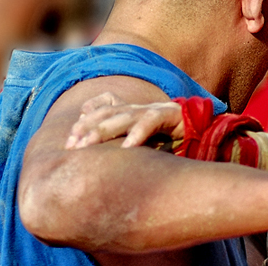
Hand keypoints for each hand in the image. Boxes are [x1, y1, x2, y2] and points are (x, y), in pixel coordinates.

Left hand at [65, 93, 183, 148]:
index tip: (69, 141)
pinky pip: (148, 123)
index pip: (100, 108)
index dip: (83, 120)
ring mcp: (150, 109)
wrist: (197, 125)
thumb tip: (98, 159)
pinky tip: (126, 148)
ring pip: (121, 117)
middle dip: (86, 128)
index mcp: (127, 110)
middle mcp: (135, 108)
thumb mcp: (138, 138)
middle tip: (71, 146)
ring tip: (87, 145)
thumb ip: (120, 140)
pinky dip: (137, 134)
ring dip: (102, 131)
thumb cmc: (165, 135)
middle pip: (105, 113)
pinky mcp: (167, 114)